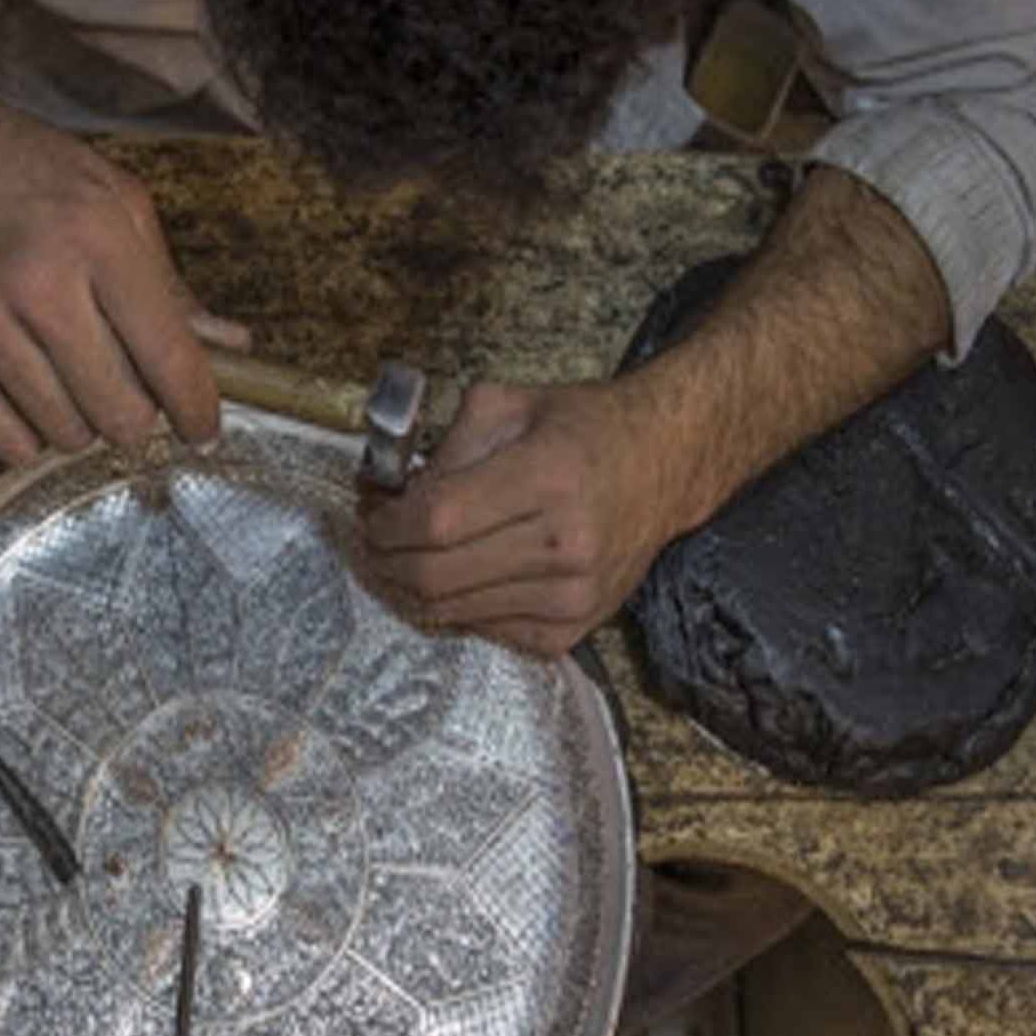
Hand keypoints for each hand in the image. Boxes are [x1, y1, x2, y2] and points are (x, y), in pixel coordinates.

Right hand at [0, 95, 248, 464]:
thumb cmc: (21, 177)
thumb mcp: (113, 201)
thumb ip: (170, 285)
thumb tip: (231, 348)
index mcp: (95, 238)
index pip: (170, 359)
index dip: (198, 410)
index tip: (202, 431)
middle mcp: (34, 283)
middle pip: (121, 416)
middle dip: (134, 416)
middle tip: (121, 388)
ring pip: (67, 437)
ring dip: (78, 420)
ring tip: (61, 371)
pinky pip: (9, 446)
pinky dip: (27, 433)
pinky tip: (22, 386)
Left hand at [358, 379, 679, 658]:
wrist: (665, 465)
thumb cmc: (586, 430)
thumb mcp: (512, 405)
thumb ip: (445, 446)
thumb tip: (391, 493)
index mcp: (547, 476)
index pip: (436, 518)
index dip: (386, 523)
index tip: (371, 513)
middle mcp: (564, 543)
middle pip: (434, 574)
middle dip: (385, 559)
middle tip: (374, 540)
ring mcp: (571, 594)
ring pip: (451, 610)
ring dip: (412, 586)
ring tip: (407, 554)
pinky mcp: (572, 629)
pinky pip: (486, 630)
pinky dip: (458, 606)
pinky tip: (460, 576)